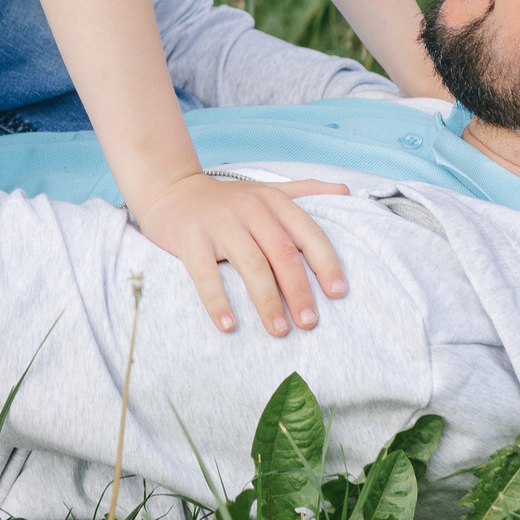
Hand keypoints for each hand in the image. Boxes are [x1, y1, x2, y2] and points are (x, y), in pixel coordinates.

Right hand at [133, 172, 350, 336]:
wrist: (172, 190)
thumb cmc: (229, 200)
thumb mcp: (268, 189)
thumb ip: (307, 190)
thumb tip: (347, 192)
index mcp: (274, 202)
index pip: (307, 233)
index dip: (326, 263)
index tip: (338, 294)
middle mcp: (250, 209)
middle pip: (282, 253)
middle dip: (298, 290)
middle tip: (309, 323)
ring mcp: (219, 224)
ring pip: (250, 265)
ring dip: (267, 301)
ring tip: (278, 330)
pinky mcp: (191, 240)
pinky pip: (205, 274)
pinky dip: (217, 301)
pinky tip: (228, 325)